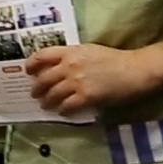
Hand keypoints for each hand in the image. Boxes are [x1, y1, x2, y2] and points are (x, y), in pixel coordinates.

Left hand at [25, 44, 153, 116]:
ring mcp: (77, 82)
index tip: (27, 71)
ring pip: (52, 94)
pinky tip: (62, 113)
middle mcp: (70, 66)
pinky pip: (67, 106)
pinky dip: (62, 111)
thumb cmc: (115, 59)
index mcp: (71, 51)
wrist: (134, 70)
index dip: (31, 64)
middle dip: (36, 88)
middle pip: (44, 78)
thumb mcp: (89, 50)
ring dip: (47, 102)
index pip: (42, 56)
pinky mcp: (86, 97)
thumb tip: (59, 66)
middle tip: (34, 94)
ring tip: (45, 106)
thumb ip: (73, 56)